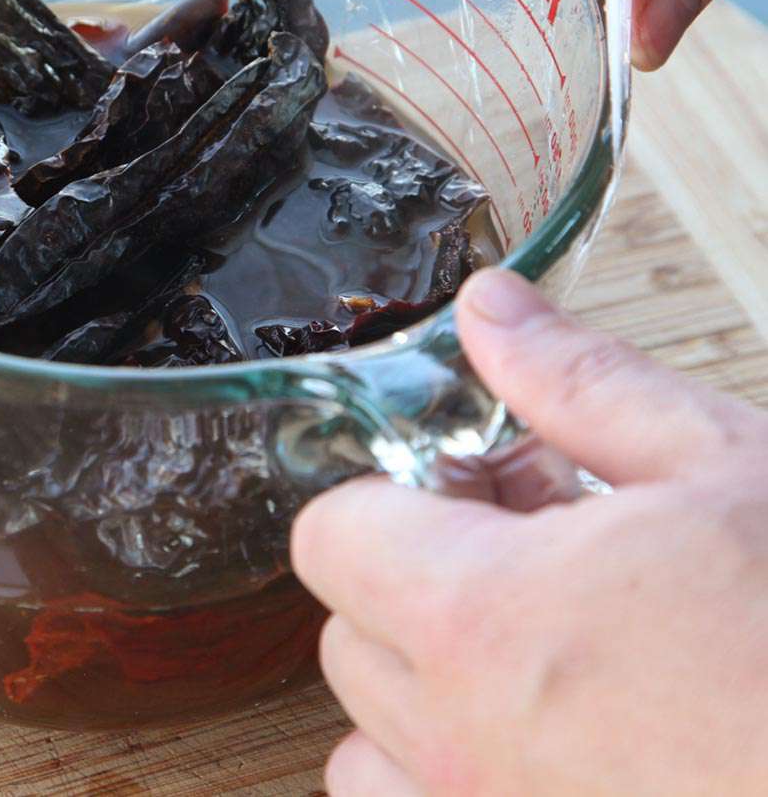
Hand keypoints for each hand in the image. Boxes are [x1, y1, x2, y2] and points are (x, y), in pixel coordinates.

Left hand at [291, 268, 767, 794]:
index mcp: (486, 619)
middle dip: (421, 573)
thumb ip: (578, 383)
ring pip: (371, 742)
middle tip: (542, 552)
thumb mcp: (727, 467)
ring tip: (552, 652)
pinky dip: (452, 779)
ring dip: (426, 686)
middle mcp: (462, 742)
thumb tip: (490, 310)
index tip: (483, 484)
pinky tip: (565, 738)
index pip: (333, 533)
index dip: (399, 490)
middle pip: (348, 629)